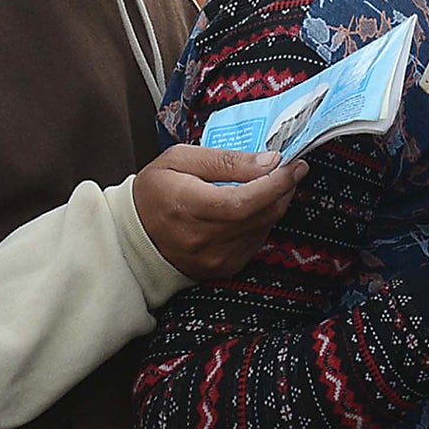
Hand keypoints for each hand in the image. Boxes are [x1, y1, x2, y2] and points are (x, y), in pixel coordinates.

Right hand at [133, 144, 307, 280]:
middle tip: (290, 169)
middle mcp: (203, 239)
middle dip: (282, 190)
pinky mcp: (224, 268)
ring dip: (274, 205)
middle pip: (260, 216)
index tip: (295, 164)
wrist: (134, 236)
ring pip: (263, 228)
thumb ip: (226, 160)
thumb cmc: (155, 191)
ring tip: (270, 184)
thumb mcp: (180, 159)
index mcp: (188, 207)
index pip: (244, 201)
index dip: (275, 183)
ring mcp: (215, 259)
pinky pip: (255, 241)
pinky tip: (252, 208)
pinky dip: (261, 221)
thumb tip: (270, 162)